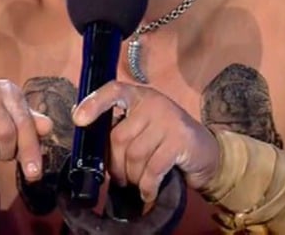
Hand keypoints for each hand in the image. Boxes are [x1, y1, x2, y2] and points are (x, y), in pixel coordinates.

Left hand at [72, 81, 219, 202]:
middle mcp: (153, 102)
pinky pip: (153, 168)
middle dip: (116, 165)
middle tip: (121, 178)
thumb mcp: (143, 127)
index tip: (78, 120)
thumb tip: (91, 145)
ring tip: (136, 183)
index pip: (113, 91)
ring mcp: (169, 119)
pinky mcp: (181, 139)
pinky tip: (148, 192)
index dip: (94, 104)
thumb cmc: (166, 140)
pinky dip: (147, 186)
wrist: (206, 151)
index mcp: (139, 96)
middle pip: (119, 137)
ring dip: (132, 177)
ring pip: (135, 155)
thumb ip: (121, 129)